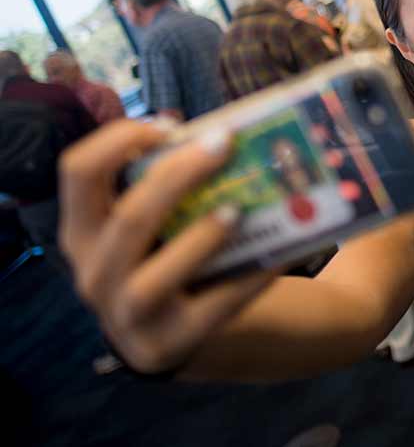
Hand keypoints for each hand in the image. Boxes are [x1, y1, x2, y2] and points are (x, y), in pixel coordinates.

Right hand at [59, 121, 277, 374]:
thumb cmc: (165, 254)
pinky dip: (247, 280)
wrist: (174, 332)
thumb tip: (222, 131)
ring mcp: (126, 316)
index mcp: (83, 230)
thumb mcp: (151, 221)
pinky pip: (212, 308)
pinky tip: (277, 255)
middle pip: (128, 218)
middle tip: (224, 144)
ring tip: (238, 210)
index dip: (119, 140)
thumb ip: (167, 182)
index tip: (170, 126)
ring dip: (200, 238)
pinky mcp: (168, 345)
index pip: (78, 172)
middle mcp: (94, 273)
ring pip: (154, 277)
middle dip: (178, 175)